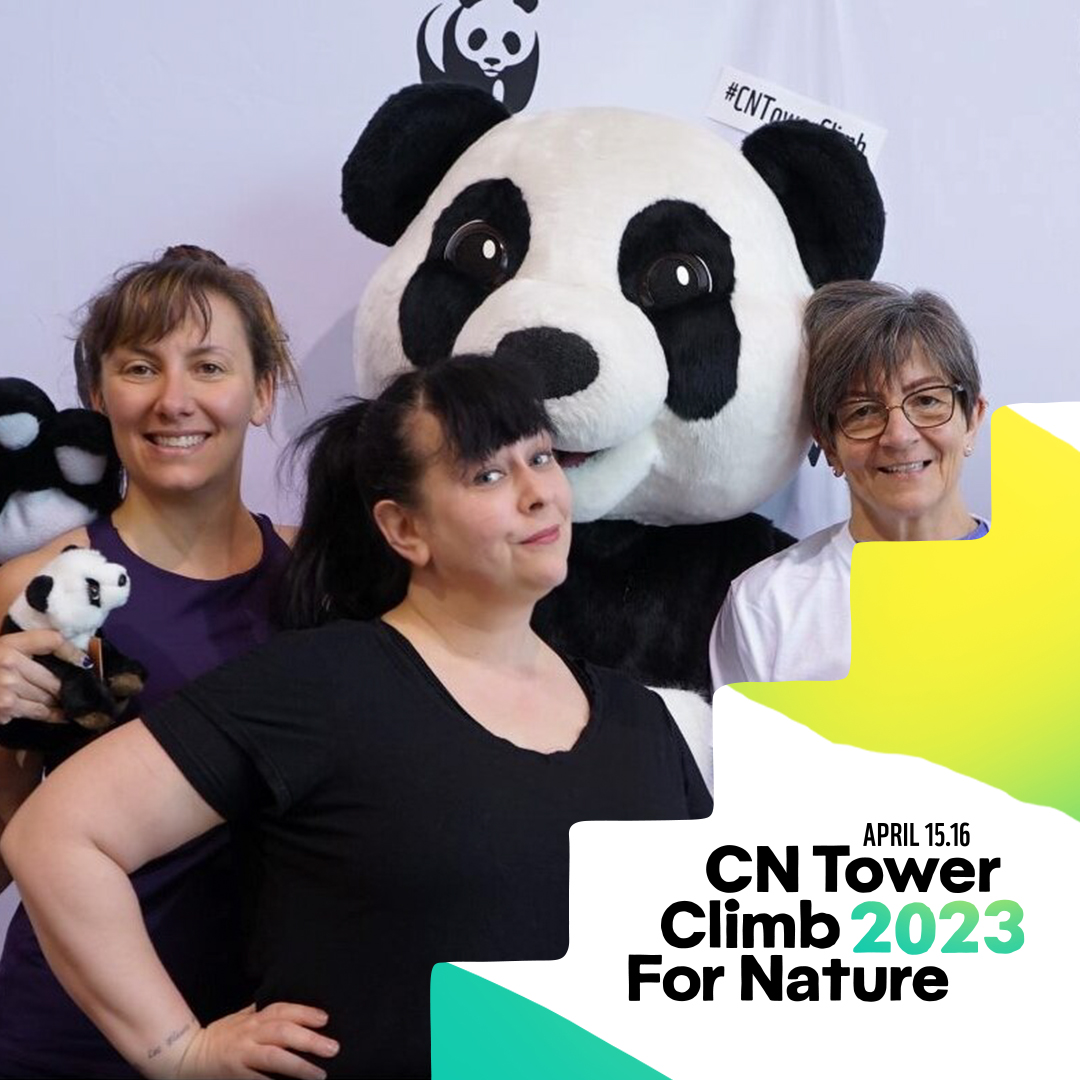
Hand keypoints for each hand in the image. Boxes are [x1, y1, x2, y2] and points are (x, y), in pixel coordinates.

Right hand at [0, 630, 86, 724]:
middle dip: (65, 689)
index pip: (52, 640)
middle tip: (80, 693)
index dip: (72, 651)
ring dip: (60, 704)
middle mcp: (10, 663)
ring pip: (47, 698)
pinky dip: (50, 715)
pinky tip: (61, 716)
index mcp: (10, 643)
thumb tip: (77, 660)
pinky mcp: (5, 707)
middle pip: (53, 679)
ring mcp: (7, 687)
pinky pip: (37, 712)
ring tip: (72, 706)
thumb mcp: (6, 648)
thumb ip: (35, 646)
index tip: (86, 663)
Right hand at [171, 1003, 338, 1079]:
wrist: (185, 1056)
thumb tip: (287, 1007)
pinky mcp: (234, 1075)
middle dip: (309, 1039)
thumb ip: (261, 1013)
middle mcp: (249, 1034)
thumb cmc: (218, 1037)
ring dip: (299, 1066)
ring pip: (274, 1057)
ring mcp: (241, 1056)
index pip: (282, 1010)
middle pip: (283, 1032)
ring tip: (319, 1074)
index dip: (304, 1013)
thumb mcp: (240, 1019)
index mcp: (253, 1019)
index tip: (325, 1019)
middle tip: (333, 1047)